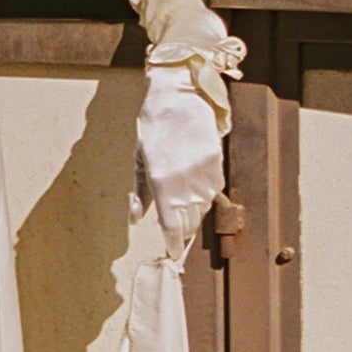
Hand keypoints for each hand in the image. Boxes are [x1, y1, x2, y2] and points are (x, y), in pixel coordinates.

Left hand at [135, 65, 225, 256]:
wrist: (180, 97)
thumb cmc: (154, 126)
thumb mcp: (140, 159)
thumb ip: (140, 193)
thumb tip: (135, 220)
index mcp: (163, 183)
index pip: (172, 225)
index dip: (173, 243)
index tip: (172, 254)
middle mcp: (186, 182)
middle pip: (189, 221)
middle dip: (182, 233)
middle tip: (176, 240)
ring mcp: (204, 174)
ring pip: (202, 209)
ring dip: (194, 217)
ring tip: (185, 218)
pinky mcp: (216, 164)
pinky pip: (213, 192)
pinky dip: (204, 199)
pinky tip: (196, 195)